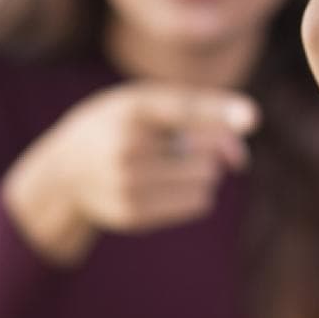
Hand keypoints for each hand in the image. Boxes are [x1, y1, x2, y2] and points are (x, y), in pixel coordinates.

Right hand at [2, 83, 260, 262]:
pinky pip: (200, 203)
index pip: (183, 108)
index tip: (252, 119)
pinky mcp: (134, 214)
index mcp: (132, 108)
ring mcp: (128, 183)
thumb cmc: (122, 127)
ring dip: (203, 172)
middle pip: (210, 150)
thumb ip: (201, 113)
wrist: (66, 171)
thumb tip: (242, 159)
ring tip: (169, 164)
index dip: (220, 112)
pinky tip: (164, 185)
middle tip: (183, 143)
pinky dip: (195, 193)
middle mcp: (128, 145)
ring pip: (209, 179)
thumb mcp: (148, 104)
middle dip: (211, 147)